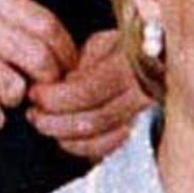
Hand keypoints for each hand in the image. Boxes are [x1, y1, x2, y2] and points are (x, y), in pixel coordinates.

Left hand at [28, 29, 150, 159]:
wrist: (158, 57)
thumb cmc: (126, 47)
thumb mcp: (102, 44)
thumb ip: (82, 65)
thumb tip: (63, 87)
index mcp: (132, 65)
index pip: (89, 90)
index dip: (57, 97)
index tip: (36, 93)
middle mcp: (143, 94)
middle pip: (96, 119)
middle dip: (56, 120)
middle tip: (34, 113)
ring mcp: (144, 115)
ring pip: (104, 138)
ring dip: (66, 136)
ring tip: (45, 124)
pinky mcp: (139, 130)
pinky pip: (112, 148)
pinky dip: (85, 147)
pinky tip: (66, 139)